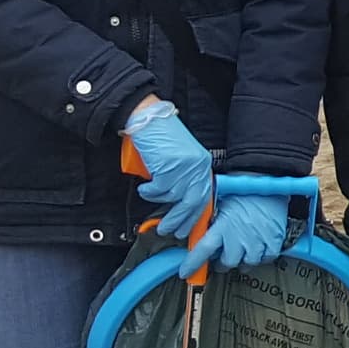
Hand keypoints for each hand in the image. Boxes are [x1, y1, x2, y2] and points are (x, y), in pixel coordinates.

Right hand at [122, 99, 212, 219]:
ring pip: (174, 196)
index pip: (204, 196)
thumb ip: (184, 177)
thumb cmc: (161, 137)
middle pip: (193, 202)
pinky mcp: (169, 167)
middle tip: (168, 230)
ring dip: (159, 200)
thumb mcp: (180, 158)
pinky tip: (144, 188)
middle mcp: (198, 167)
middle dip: (180, 219)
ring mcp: (185, 167)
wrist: (149, 118)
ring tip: (149, 196)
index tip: (189, 229)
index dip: (195, 215)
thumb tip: (178, 202)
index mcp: (203, 165)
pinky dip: (149, 192)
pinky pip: (158, 189)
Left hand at [190, 193, 296, 271]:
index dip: (192, 264)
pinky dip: (261, 256)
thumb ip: (210, 222)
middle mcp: (239, 237)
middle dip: (222, 261)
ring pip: (246, 263)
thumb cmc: (243, 190)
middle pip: (227, 262)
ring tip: (241, 249)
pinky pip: (265, 259)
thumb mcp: (220, 203)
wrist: (269, 182)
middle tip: (222, 254)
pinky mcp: (274, 241)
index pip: (202, 251)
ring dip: (242, 259)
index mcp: (222, 226)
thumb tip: (199, 234)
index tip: (185, 272)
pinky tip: (257, 247)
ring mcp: (257, 241)